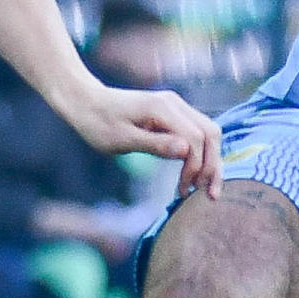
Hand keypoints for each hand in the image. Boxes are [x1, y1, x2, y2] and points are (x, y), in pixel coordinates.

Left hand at [59, 80, 221, 196]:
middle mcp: (175, 104)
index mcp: (163, 108)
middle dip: (213, 165)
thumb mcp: (122, 140)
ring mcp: (175, 107)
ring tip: (205, 189)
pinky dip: (200, 154)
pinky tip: (195, 174)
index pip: (196, 138)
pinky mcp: (172, 114)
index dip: (196, 166)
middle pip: (211, 134)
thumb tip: (186, 151)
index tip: (183, 189)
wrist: (85, 102)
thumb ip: (155, 144)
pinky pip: (196, 133)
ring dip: (210, 160)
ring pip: (208, 133)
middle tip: (209, 195)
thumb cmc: (98, 123)